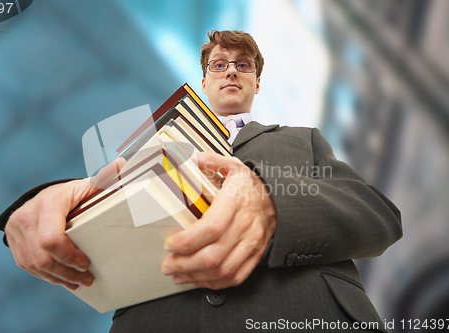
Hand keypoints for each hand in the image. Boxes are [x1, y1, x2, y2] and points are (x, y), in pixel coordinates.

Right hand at [5, 158, 125, 289]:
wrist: (44, 196)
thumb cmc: (72, 194)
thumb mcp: (87, 186)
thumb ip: (104, 179)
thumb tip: (124, 164)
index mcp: (47, 203)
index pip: (52, 239)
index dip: (69, 256)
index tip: (86, 263)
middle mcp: (26, 216)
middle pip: (43, 257)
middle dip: (66, 272)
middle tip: (87, 279)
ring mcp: (15, 230)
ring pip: (34, 265)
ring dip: (58, 278)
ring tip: (78, 282)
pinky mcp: (12, 241)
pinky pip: (28, 265)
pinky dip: (46, 276)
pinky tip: (63, 280)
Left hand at [161, 152, 276, 289]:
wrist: (280, 198)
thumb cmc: (252, 185)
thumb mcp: (232, 166)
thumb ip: (209, 160)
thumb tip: (186, 157)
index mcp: (236, 202)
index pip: (211, 228)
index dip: (187, 241)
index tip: (170, 244)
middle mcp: (245, 225)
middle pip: (213, 254)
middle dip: (185, 264)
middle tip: (168, 265)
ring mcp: (252, 243)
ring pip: (222, 270)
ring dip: (196, 276)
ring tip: (178, 274)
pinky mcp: (255, 255)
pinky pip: (236, 276)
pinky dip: (214, 283)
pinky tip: (198, 279)